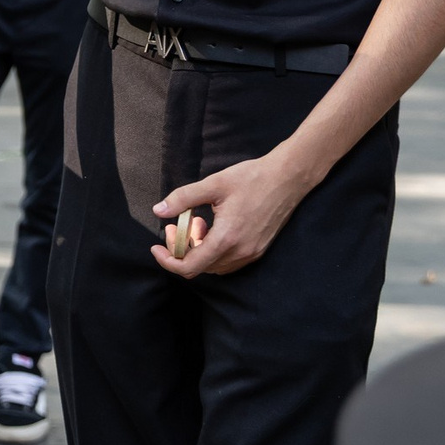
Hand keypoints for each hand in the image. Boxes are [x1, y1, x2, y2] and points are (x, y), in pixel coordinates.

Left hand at [152, 148, 321, 277]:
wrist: (288, 178)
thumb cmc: (252, 178)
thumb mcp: (213, 184)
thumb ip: (183, 199)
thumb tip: (158, 210)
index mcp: (227, 238)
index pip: (190, 266)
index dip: (168, 261)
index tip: (156, 247)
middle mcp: (240, 252)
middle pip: (200, 266)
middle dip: (182, 248)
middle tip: (177, 224)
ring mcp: (251, 253)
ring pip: (214, 265)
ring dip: (199, 249)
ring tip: (198, 222)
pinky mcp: (258, 250)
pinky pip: (228, 261)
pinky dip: (214, 249)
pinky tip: (215, 226)